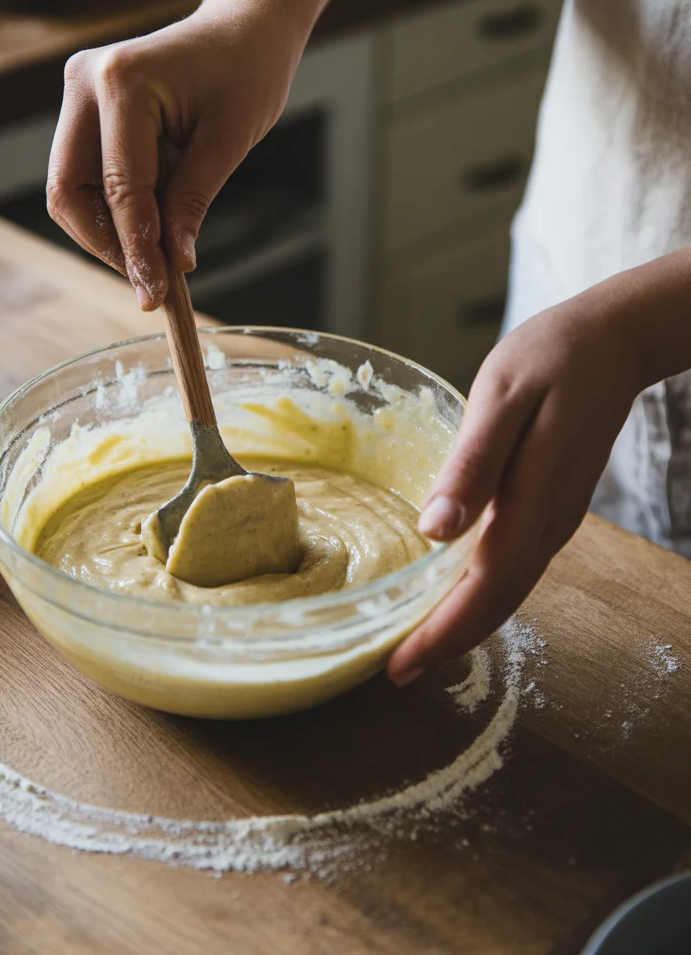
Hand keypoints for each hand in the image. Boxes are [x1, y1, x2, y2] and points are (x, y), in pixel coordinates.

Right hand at [46, 8, 301, 308]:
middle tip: (150, 281)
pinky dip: (112, 208)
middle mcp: (85, 81)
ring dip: (107, 230)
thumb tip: (173, 266)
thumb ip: (192, 203)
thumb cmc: (248, 71)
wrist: (244, 27)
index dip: (138, 249)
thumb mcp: (230, 141)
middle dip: (106, 245)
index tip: (157, 295)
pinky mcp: (82, 106)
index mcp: (122, 81)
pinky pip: (83, 174)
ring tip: (157, 252)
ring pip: (69, 188)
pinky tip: (151, 222)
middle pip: (67, 191)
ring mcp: (77, 91)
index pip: (121, 188)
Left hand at [387, 286, 643, 684]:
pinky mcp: (557, 507)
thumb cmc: (550, 357)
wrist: (614, 341)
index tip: (401, 663)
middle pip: (500, 600)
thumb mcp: (504, 395)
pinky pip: (520, 566)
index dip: (444, 630)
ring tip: (418, 644)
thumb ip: (474, 463)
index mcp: (533, 494)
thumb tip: (435, 529)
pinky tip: (457, 594)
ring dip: (468, 623)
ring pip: (513, 589)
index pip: (485, 584)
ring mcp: (559, 517)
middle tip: (397, 670)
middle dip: (449, 641)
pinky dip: (487, 593)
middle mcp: (551, 519)